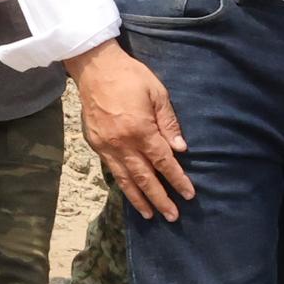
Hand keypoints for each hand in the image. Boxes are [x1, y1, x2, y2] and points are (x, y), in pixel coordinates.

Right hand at [70, 42, 192, 218]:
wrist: (94, 67)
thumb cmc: (130, 76)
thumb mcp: (157, 93)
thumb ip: (168, 122)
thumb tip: (179, 148)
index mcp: (140, 130)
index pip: (163, 162)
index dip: (177, 180)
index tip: (189, 194)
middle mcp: (122, 143)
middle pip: (144, 178)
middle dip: (160, 199)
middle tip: (172, 216)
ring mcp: (106, 145)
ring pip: (125, 179)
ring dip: (139, 199)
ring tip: (149, 215)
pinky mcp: (95, 143)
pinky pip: (111, 169)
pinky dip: (122, 183)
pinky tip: (130, 192)